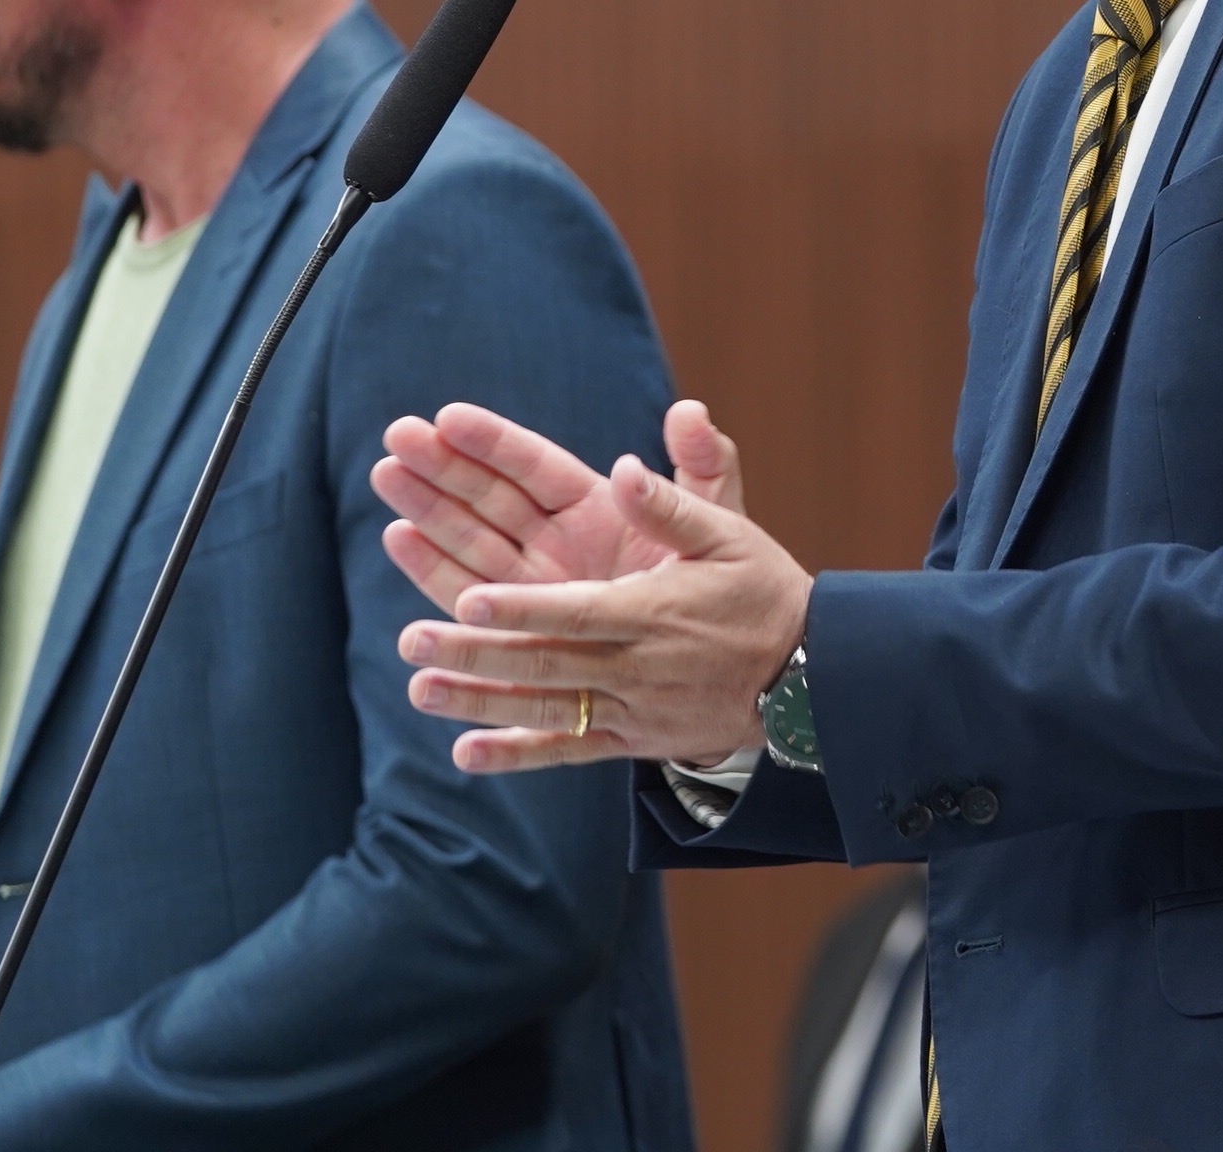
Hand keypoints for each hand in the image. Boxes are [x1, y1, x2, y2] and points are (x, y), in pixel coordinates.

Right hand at [374, 398, 743, 612]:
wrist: (714, 659)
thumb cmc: (718, 581)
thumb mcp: (717, 522)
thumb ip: (703, 467)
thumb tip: (690, 410)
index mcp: (597, 506)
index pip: (535, 466)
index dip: (495, 442)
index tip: (450, 416)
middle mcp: (556, 541)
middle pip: (490, 496)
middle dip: (444, 466)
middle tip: (398, 437)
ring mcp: (533, 583)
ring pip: (470, 539)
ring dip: (427, 508)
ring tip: (387, 475)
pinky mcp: (520, 627)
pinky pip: (471, 595)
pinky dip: (434, 569)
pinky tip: (399, 537)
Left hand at [390, 416, 811, 772]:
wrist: (811, 678)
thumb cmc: (764, 592)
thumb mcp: (732, 535)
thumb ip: (673, 503)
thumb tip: (623, 467)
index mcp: (655, 611)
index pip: (577, 611)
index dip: (523, 607)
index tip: (469, 597)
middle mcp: (638, 666)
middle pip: (546, 661)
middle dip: (475, 652)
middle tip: (411, 640)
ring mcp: (634, 709)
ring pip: (546, 708)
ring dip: (479, 702)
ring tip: (419, 689)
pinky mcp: (634, 741)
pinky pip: (569, 750)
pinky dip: (517, 755)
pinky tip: (465, 755)